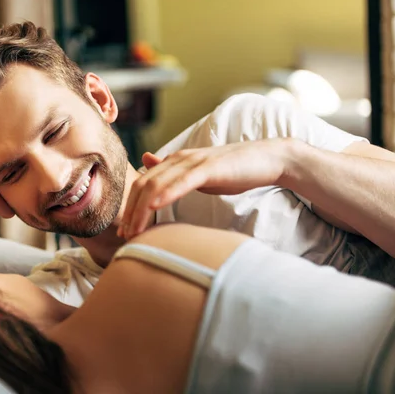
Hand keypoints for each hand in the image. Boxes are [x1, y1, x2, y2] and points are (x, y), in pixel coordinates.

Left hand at [119, 139, 290, 239]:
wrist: (268, 159)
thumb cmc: (234, 170)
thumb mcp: (198, 172)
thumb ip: (173, 172)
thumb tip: (147, 162)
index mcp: (174, 161)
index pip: (142, 184)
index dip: (130, 206)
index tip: (125, 230)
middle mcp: (179, 159)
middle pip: (144, 185)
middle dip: (131, 211)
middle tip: (126, 235)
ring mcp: (193, 162)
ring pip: (158, 184)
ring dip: (143, 209)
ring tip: (136, 230)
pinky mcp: (209, 167)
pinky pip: (183, 180)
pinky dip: (167, 193)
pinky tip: (156, 206)